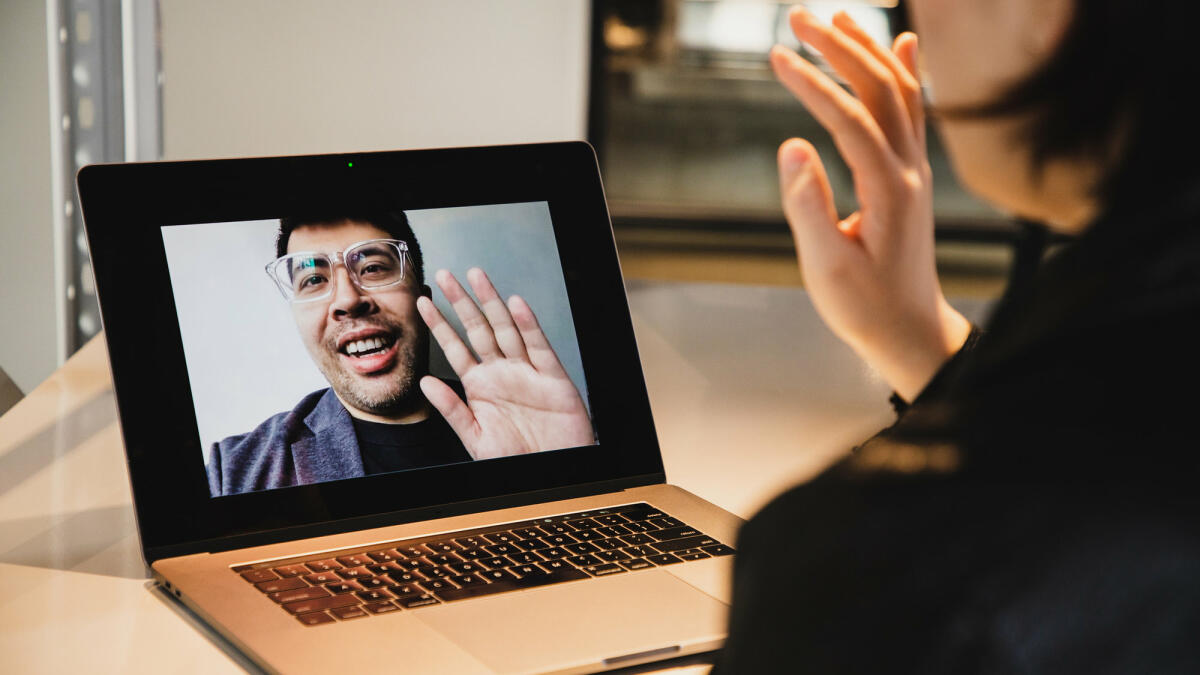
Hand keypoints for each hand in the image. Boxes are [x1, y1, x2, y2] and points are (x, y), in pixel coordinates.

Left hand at [416, 267, 593, 459]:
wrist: (554, 472)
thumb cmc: (517, 460)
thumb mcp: (476, 439)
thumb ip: (452, 410)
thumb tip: (425, 382)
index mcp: (480, 387)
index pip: (456, 348)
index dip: (440, 325)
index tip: (423, 304)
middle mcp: (502, 373)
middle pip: (479, 329)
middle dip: (462, 302)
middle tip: (446, 276)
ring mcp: (527, 372)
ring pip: (507, 329)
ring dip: (492, 302)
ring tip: (477, 277)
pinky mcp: (553, 377)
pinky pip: (539, 347)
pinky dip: (528, 325)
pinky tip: (515, 305)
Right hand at [770, 7, 970, 400]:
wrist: (910, 331)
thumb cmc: (865, 307)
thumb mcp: (827, 267)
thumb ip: (808, 206)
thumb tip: (791, 146)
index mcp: (888, 191)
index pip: (850, 119)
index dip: (812, 85)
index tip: (776, 56)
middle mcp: (910, 171)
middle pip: (881, 89)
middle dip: (839, 48)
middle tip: (797, 18)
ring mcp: (917, 170)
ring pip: (902, 92)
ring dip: (869, 50)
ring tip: (835, 18)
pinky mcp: (913, 176)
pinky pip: (915, 110)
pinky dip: (907, 71)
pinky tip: (903, 42)